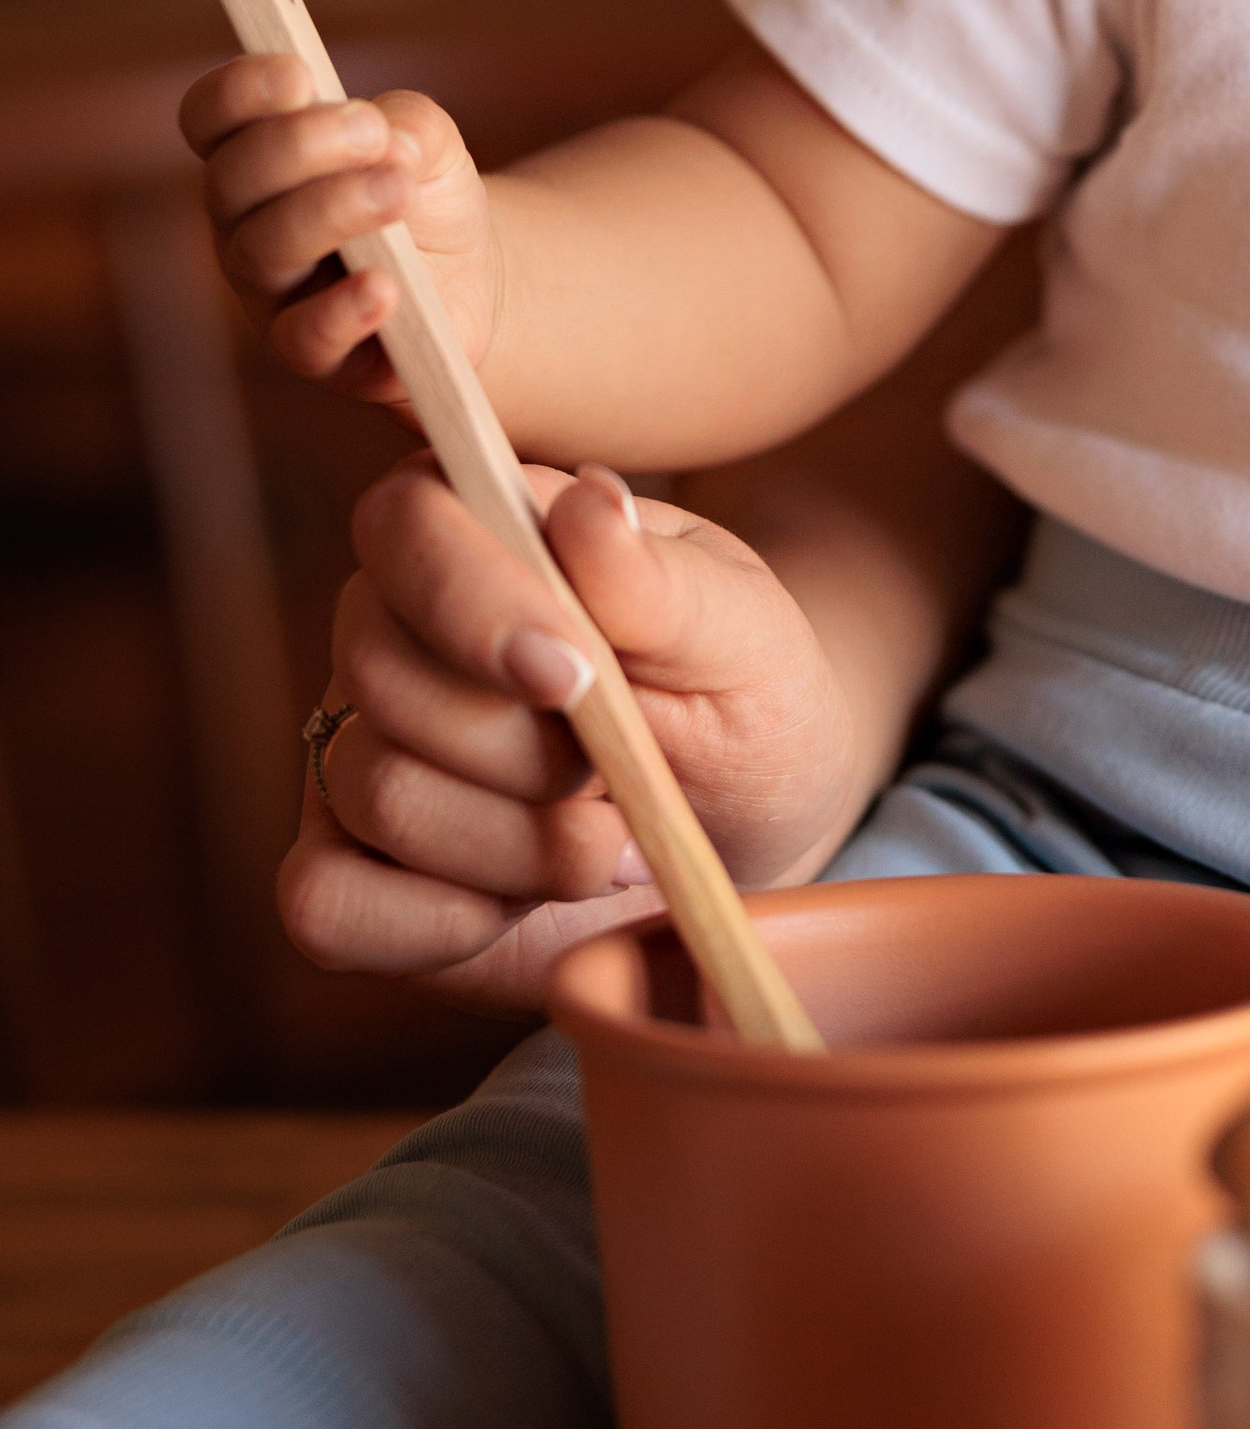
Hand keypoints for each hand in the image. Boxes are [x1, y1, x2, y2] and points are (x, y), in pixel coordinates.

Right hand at [181, 53, 496, 401]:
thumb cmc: (423, 192)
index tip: (301, 74)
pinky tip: (386, 286)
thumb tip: (389, 140)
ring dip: (331, 210)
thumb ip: (407, 123)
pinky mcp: (311, 352)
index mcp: (253, 155)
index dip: (239, 92)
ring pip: (264, 250)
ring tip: (399, 190)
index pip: (210, 118)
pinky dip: (343, 309)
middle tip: (373, 131)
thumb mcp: (428, 140)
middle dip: (300, 145)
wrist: (468, 276)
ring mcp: (269, 292)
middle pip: (232, 180)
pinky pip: (304, 337)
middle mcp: (243, 223)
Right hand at [279, 458, 871, 1006]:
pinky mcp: (349, 872)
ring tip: (606, 843)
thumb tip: (591, 504)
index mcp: (484, 530)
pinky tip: (522, 906)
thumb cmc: (744, 703)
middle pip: (382, 673)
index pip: (407, 520)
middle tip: (621, 777)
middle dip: (523, 750)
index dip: (472, 600)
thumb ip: (664, 581)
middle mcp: (396, 629)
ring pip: (374, 791)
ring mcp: (360, 748)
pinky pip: (325, 904)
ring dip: (515, 844)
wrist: (745, 833)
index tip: (574, 678)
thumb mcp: (743, 636)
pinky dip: (440, 924)